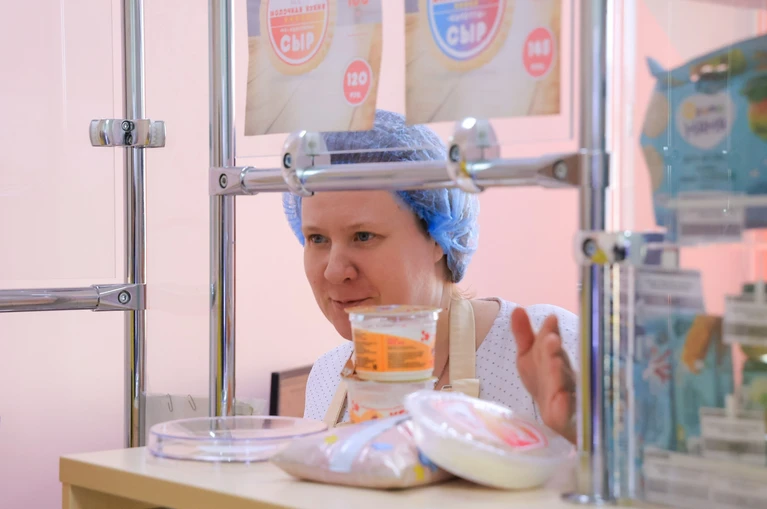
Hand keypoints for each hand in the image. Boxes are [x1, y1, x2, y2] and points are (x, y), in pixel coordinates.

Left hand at [511, 307, 576, 443]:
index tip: (550, 319)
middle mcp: (566, 380)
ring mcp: (570, 402)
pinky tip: (561, 400)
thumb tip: (518, 309)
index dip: (549, 334)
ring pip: (566, 389)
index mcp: (556, 363)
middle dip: (554, 353)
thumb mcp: (530, 358)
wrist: (558, 421)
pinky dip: (565, 408)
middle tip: (550, 339)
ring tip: (555, 363)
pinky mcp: (568, 423)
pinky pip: (567, 417)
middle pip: (560, 365)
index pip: (552, 347)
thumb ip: (524, 336)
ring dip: (560, 376)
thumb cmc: (544, 384)